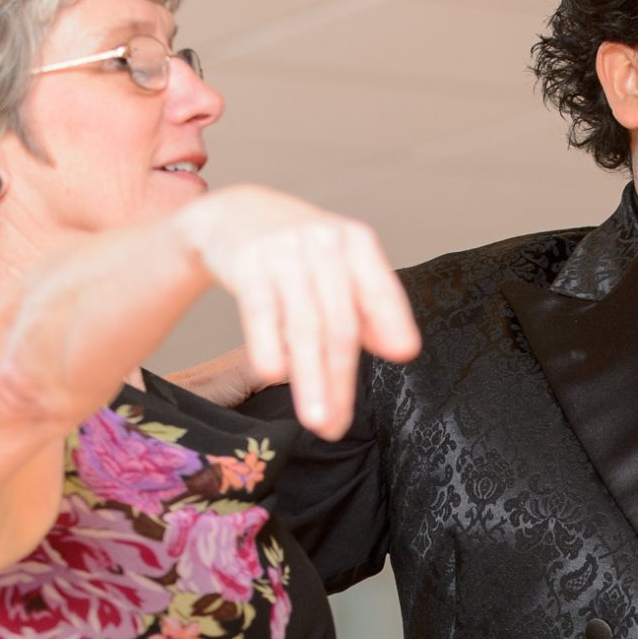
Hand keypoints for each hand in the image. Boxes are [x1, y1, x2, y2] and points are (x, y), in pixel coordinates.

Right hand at [175, 185, 418, 438]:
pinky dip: (268, 345)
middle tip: (337, 425)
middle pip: (339, 321)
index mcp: (355, 243)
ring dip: (310, 379)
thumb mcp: (340, 267)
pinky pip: (261, 312)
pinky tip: (276, 376)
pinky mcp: (247, 264)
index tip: (404, 355)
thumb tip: (401, 350)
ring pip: (303, 325)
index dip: (393, 322)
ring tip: (316, 420)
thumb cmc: (298, 252)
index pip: (379, 289)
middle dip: (340, 379)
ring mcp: (284, 252)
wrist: (234, 213)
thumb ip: (370, 306)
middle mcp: (323, 243)